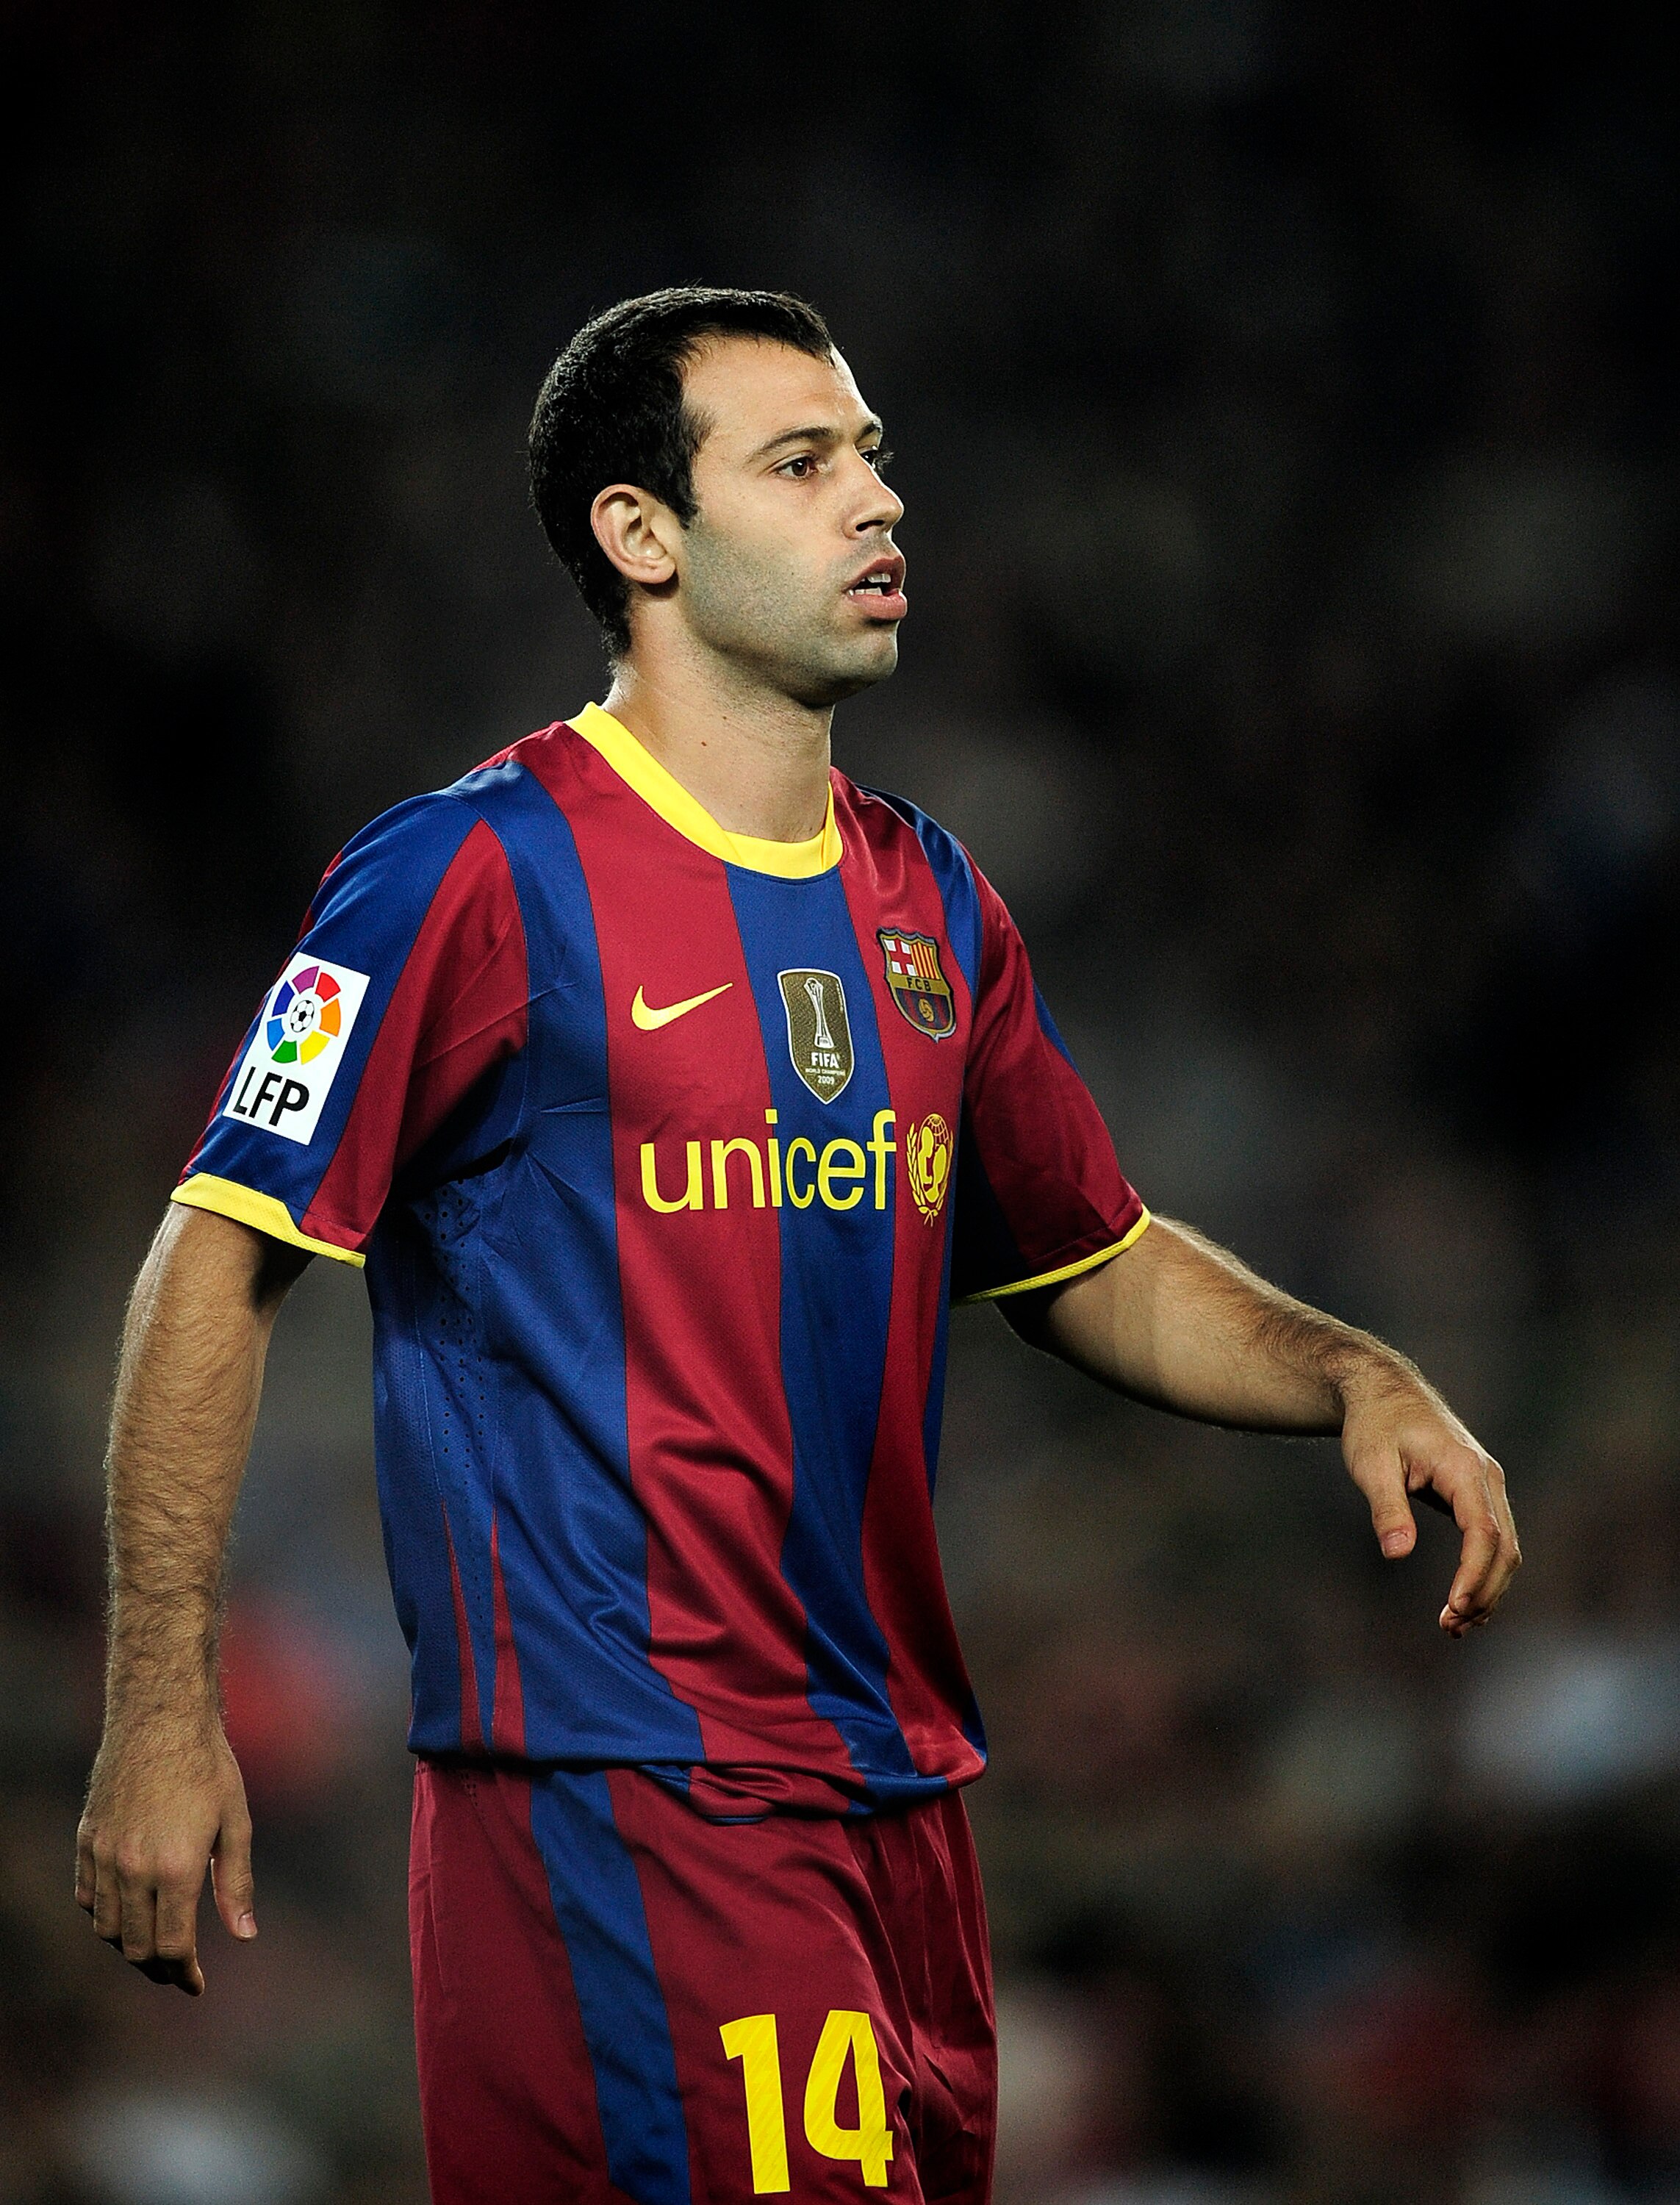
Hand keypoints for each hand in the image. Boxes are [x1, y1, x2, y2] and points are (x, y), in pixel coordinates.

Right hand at [76, 1717, 256, 1993]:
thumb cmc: (208, 1767)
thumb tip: (244, 1936)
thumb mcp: (236, 1823)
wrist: (161, 1719)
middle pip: (137, 1947)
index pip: (173, 1947)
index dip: (185, 1974)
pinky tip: (126, 1910)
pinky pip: (86, 1897)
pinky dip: (103, 1915)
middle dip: (159, 1968)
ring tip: (154, 1944)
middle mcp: (133, 1869)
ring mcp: (104, 1855)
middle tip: (178, 1972)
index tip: (195, 1985)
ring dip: (129, 1945)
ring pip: (106, 1928)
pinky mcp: (86, 1840)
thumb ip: (237, 1884)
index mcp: (176, 1868)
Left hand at [1340, 1360, 1519, 1635]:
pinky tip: (1464, 1602)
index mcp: (1464, 1469)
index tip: (1455, 1607)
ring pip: (1505, 1547)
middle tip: (1451, 1628)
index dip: (1474, 1574)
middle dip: (1484, 1592)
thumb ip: (1387, 1508)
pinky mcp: (1478, 1494)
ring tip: (1455, 1626)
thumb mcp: (1371, 1464)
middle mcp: (1487, 1478)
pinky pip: (1493, 1540)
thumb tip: (1397, 1554)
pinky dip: (1484, 1572)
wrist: (1383, 1391)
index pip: (1483, 1532)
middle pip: (1504, 1547)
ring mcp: (1487, 1485)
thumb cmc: (1374, 1425)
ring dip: (1487, 1589)